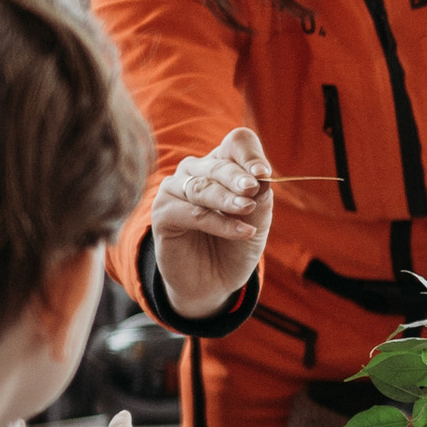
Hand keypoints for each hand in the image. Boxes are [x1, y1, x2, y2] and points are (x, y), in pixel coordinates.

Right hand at [147, 125, 272, 318]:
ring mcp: (175, 190)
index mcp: (222, 165)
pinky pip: (193, 213)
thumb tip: (263, 179)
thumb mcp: (257, 223)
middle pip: (219, 164)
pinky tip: (242, 232)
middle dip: (238, 177)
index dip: (250, 154)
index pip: (236, 143)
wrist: (213, 283)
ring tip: (247, 210)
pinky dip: (219, 223)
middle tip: (253, 189)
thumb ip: (260, 201)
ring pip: (202, 187)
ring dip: (227, 199)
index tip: (263, 172)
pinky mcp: (163, 213)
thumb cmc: (235, 247)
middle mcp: (196, 171)